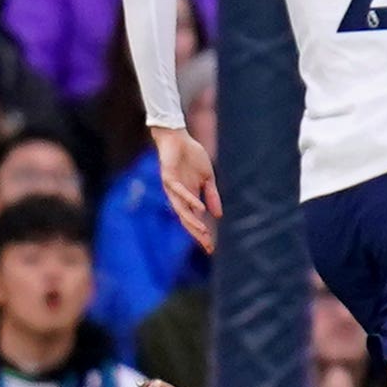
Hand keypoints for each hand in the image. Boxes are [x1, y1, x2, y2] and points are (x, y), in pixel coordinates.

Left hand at [153, 125, 221, 252]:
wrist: (178, 138)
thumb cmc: (192, 156)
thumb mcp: (208, 178)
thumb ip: (212, 196)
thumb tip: (218, 215)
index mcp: (188, 197)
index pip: (195, 220)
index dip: (202, 234)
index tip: (212, 248)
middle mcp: (178, 196)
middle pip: (187, 220)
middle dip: (197, 233)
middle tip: (207, 246)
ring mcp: (172, 188)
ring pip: (180, 209)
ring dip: (191, 221)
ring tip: (202, 231)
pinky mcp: (168, 178)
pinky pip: (179, 192)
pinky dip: (189, 200)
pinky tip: (199, 207)